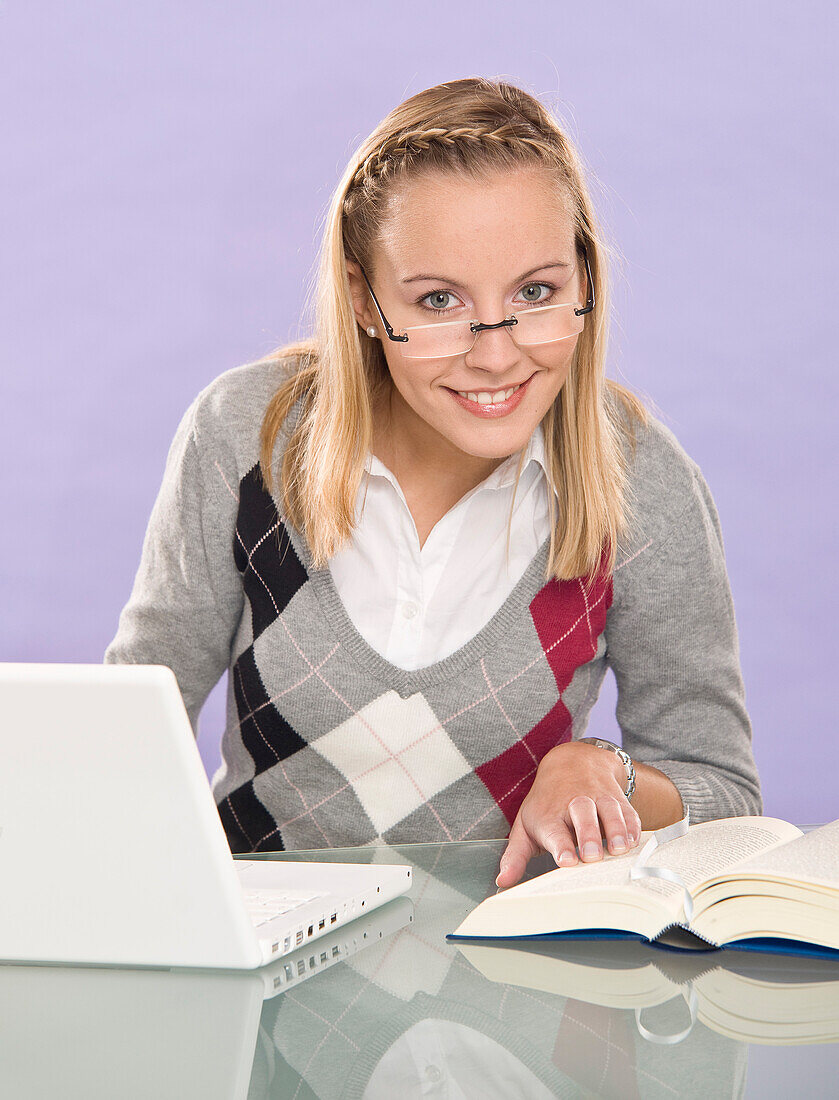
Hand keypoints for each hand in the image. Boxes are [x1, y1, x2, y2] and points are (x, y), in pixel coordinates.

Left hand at [496, 740, 642, 887]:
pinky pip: (628, 810)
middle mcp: (574, 802)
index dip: (560, 845)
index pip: (554, 830)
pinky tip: (634, 841)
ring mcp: (598, 797)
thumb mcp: (525, 825)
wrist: (572, 762)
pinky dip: (633, 826)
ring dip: (616, 829)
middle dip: (588, 835)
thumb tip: (503, 881)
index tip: (566, 860)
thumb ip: (515, 855)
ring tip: (619, 849)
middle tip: (592, 856)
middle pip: (582, 816)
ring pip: (609, 810)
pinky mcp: (617, 797)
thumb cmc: (547, 804)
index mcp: (548, 815)